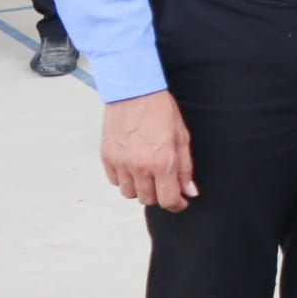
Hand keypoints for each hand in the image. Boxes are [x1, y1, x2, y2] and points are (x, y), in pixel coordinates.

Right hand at [101, 91, 195, 211]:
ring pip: (129, 193)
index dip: (177, 205)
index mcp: (162, 162)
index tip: (180, 202)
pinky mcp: (107, 157)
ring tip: (148, 173)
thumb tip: (190, 191)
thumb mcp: (182, 137)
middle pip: (147, 200)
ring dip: (140, 188)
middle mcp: (140, 166)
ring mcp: (120, 163)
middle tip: (165, 182)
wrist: (134, 92)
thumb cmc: (161, 111)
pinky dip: (124, 179)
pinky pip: (115, 181)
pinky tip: (132, 166)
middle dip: (159, 195)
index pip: (168, 200)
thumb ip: (185, 167)